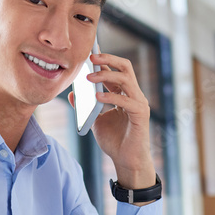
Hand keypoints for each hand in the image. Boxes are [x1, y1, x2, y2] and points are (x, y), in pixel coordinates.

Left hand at [68, 52, 155, 189]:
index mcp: (124, 94)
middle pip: (125, 67)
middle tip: (91, 57)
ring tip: (89, 78)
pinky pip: (126, 100)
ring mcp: (139, 103)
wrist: (126, 161)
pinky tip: (97, 98)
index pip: (115, 70)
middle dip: (108, 59)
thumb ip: (85, 107)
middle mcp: (134, 95)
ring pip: (126, 79)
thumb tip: (72, 94)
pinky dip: (111, 97)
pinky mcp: (141, 114)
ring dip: (106, 76)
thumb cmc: (114, 141)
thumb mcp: (94, 120)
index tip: (88, 54)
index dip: (103, 61)